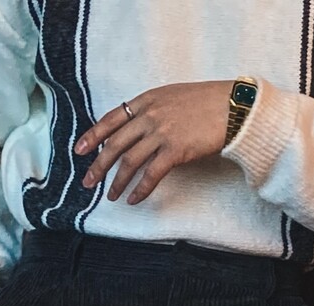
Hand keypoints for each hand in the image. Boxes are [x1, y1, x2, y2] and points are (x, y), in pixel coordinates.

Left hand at [75, 80, 233, 204]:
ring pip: (129, 161)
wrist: (234, 106)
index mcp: (147, 100)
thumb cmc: (208, 102)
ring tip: (111, 196)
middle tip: (88, 182)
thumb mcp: (173, 97)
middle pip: (115, 144)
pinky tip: (134, 199)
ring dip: (117, 182)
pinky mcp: (175, 150)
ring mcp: (162, 132)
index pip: (111, 119)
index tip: (79, 150)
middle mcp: (150, 115)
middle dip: (98, 166)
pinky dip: (140, 189)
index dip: (92, 136)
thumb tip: (139, 129)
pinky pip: (151, 174)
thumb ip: (153, 110)